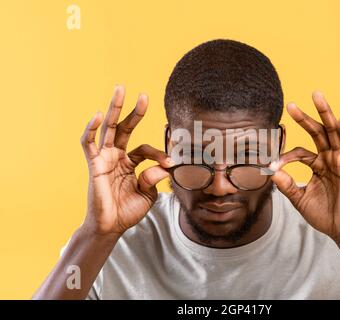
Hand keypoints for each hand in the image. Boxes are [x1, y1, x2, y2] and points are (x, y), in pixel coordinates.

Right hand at [80, 85, 173, 235]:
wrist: (111, 227)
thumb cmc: (128, 211)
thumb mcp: (148, 194)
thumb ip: (154, 179)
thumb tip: (165, 166)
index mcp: (130, 163)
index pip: (146, 149)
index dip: (159, 154)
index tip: (171, 163)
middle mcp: (117, 157)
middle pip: (124, 128)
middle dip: (134, 112)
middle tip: (144, 95)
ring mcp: (104, 159)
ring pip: (108, 129)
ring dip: (114, 109)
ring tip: (120, 89)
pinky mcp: (93, 164)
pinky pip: (89, 143)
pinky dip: (91, 129)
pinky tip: (97, 115)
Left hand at [270, 91, 339, 240]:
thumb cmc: (322, 215)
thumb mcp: (299, 199)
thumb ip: (286, 185)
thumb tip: (270, 172)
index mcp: (317, 165)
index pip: (299, 152)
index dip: (285, 156)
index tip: (272, 165)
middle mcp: (329, 159)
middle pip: (317, 132)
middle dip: (305, 117)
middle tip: (291, 104)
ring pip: (335, 133)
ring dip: (327, 114)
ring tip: (317, 96)